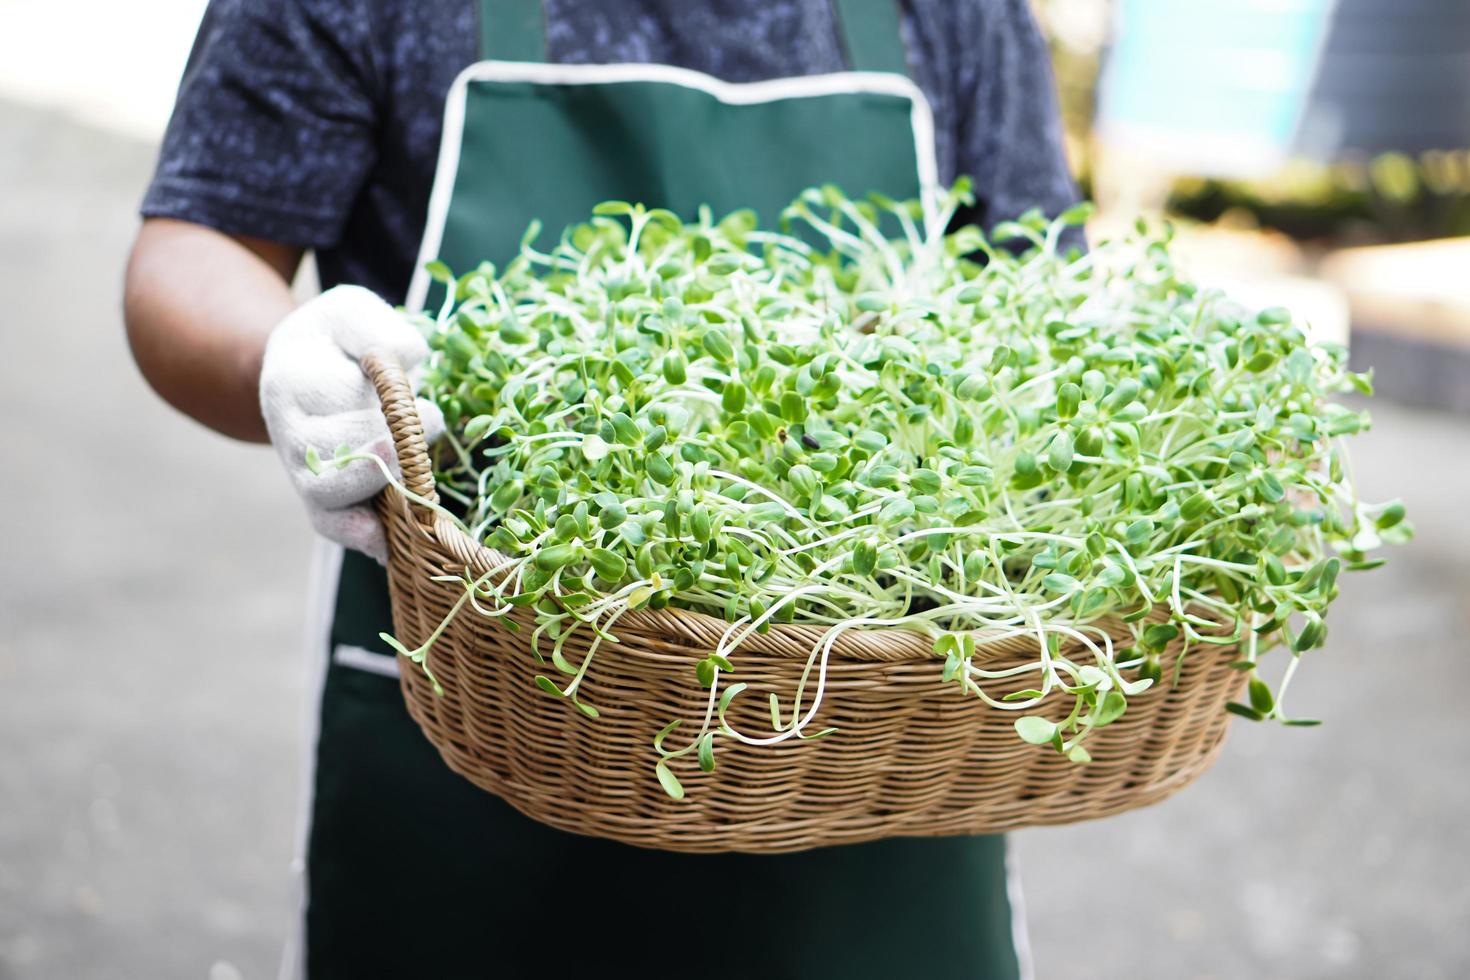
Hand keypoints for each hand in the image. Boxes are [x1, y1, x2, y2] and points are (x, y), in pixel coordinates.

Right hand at [260, 285, 444, 561]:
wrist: (305, 369)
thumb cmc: (337, 339)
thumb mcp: (351, 312)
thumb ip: (375, 326)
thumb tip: (406, 357)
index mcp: (294, 380)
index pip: (327, 400)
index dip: (374, 409)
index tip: (422, 405)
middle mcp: (290, 431)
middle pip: (324, 456)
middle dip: (379, 452)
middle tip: (424, 431)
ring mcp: (303, 470)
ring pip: (325, 501)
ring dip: (372, 497)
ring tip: (411, 491)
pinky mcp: (323, 498)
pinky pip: (334, 526)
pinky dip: (362, 537)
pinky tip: (392, 543)